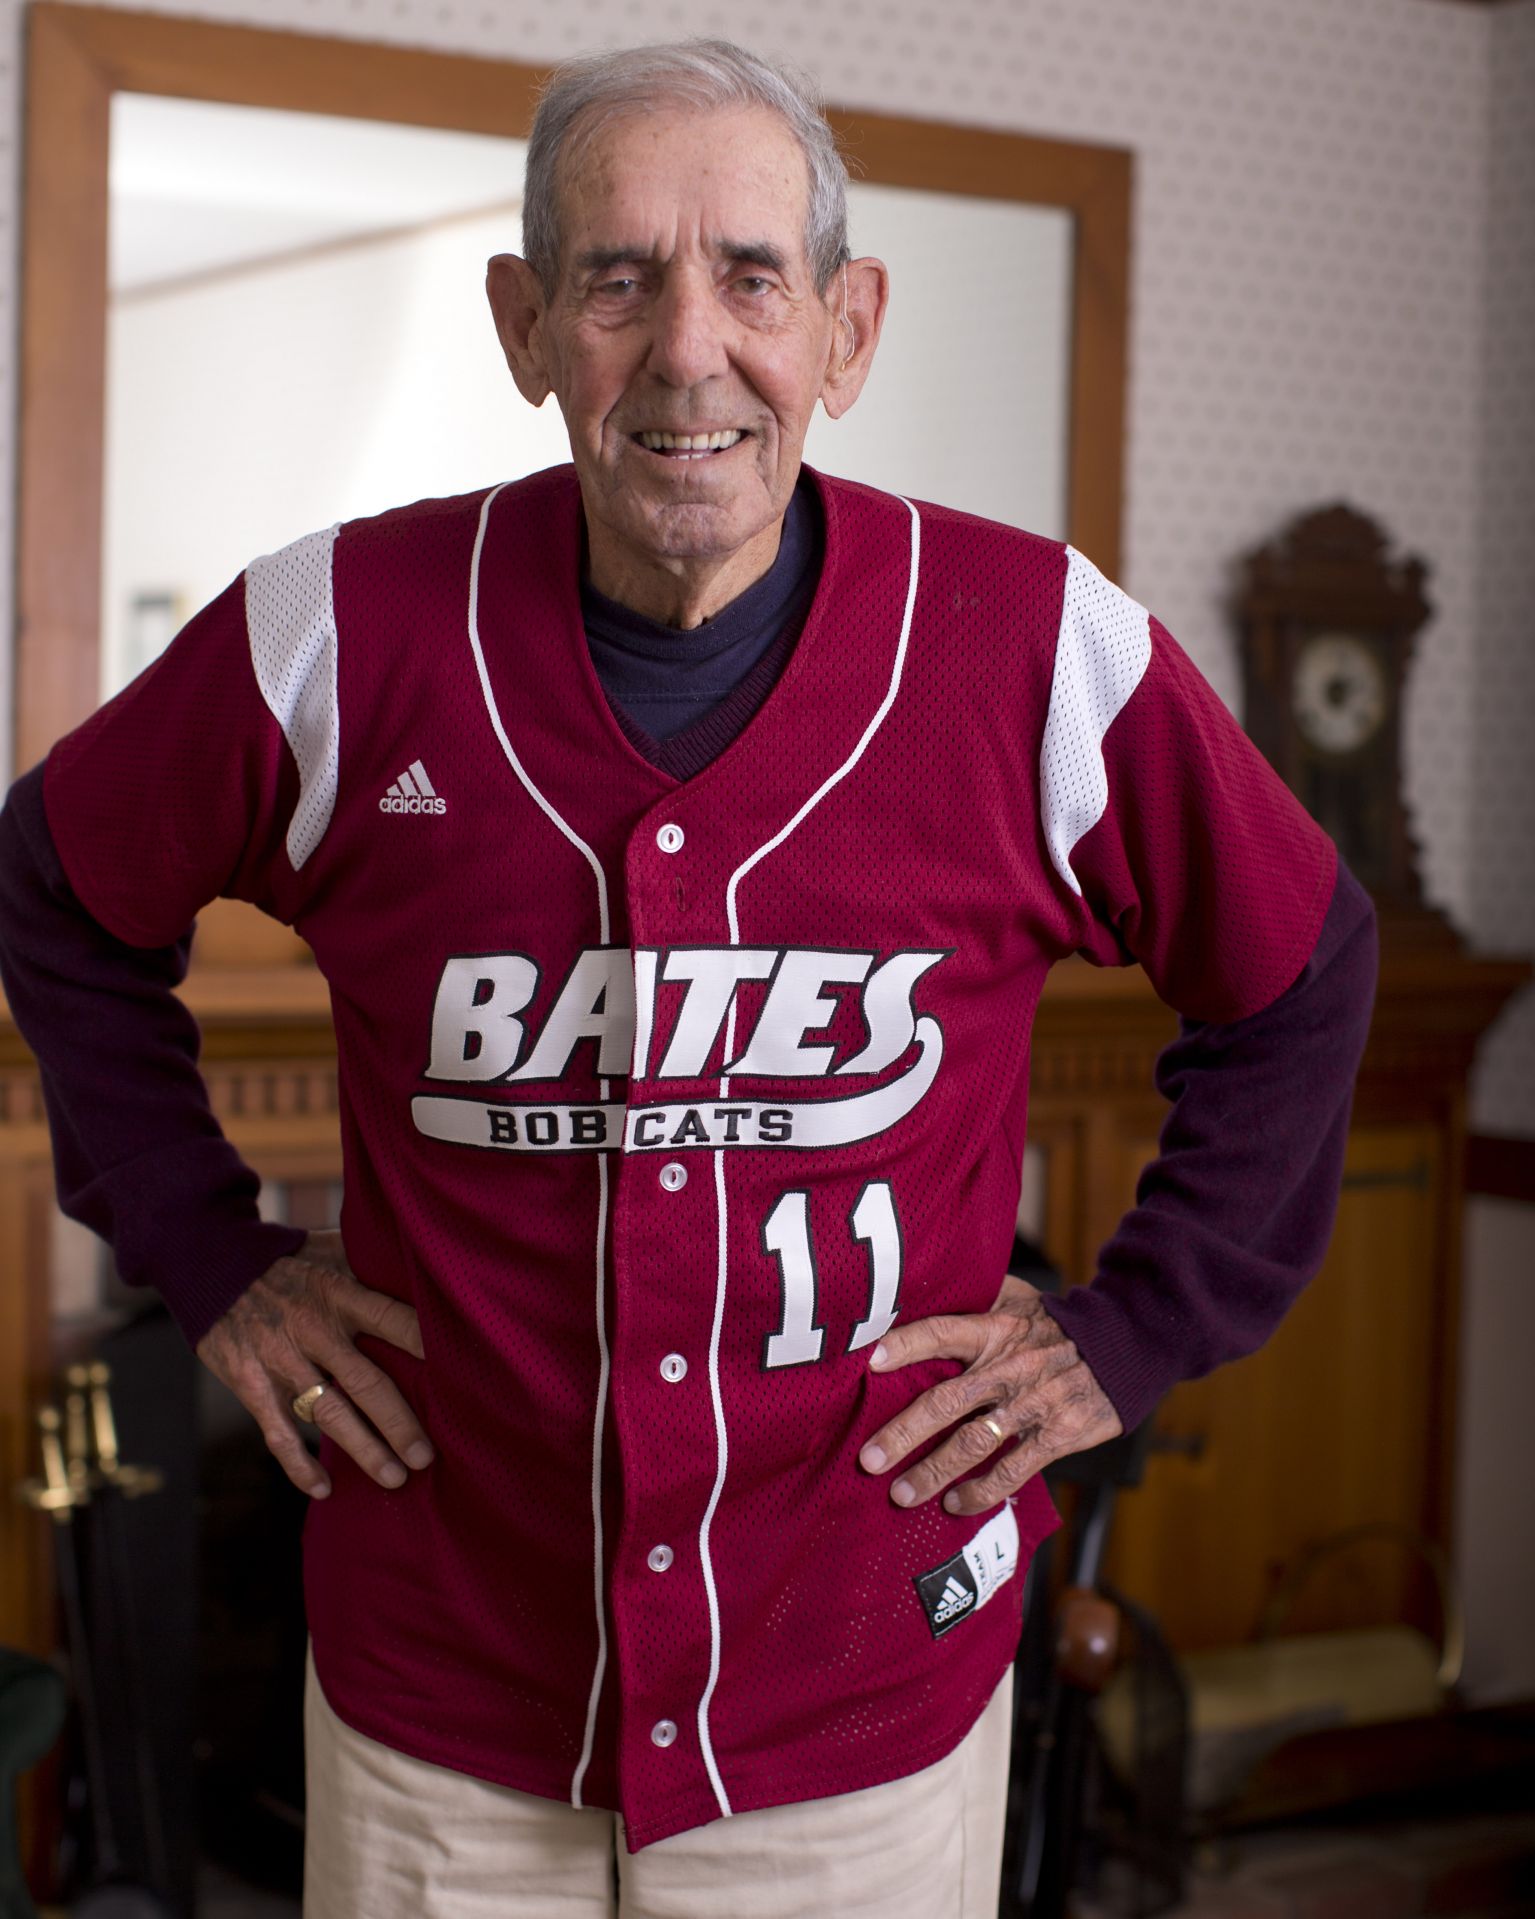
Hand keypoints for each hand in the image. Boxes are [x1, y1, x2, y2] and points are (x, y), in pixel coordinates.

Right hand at [195, 1228, 431, 1500]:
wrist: (207, 1263)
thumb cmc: (283, 1258)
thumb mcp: (328, 1247)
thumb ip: (369, 1260)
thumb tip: (419, 1258)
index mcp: (339, 1293)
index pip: (392, 1319)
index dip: (424, 1345)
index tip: (459, 1374)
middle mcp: (314, 1328)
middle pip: (366, 1380)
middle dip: (399, 1422)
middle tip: (427, 1457)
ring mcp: (280, 1358)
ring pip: (328, 1412)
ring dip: (363, 1448)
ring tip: (394, 1478)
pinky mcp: (249, 1382)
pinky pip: (277, 1431)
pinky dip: (298, 1464)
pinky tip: (323, 1489)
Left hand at [858, 1273, 1120, 1515]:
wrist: (1125, 1346)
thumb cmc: (1056, 1322)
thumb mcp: (1017, 1297)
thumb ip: (975, 1296)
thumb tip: (923, 1287)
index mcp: (995, 1329)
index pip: (941, 1333)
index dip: (905, 1345)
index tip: (869, 1362)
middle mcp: (1008, 1367)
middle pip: (947, 1402)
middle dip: (904, 1433)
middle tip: (868, 1460)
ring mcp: (1033, 1404)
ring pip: (974, 1443)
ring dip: (934, 1472)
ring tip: (901, 1494)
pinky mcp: (1058, 1435)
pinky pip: (1013, 1470)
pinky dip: (981, 1490)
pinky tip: (955, 1504)